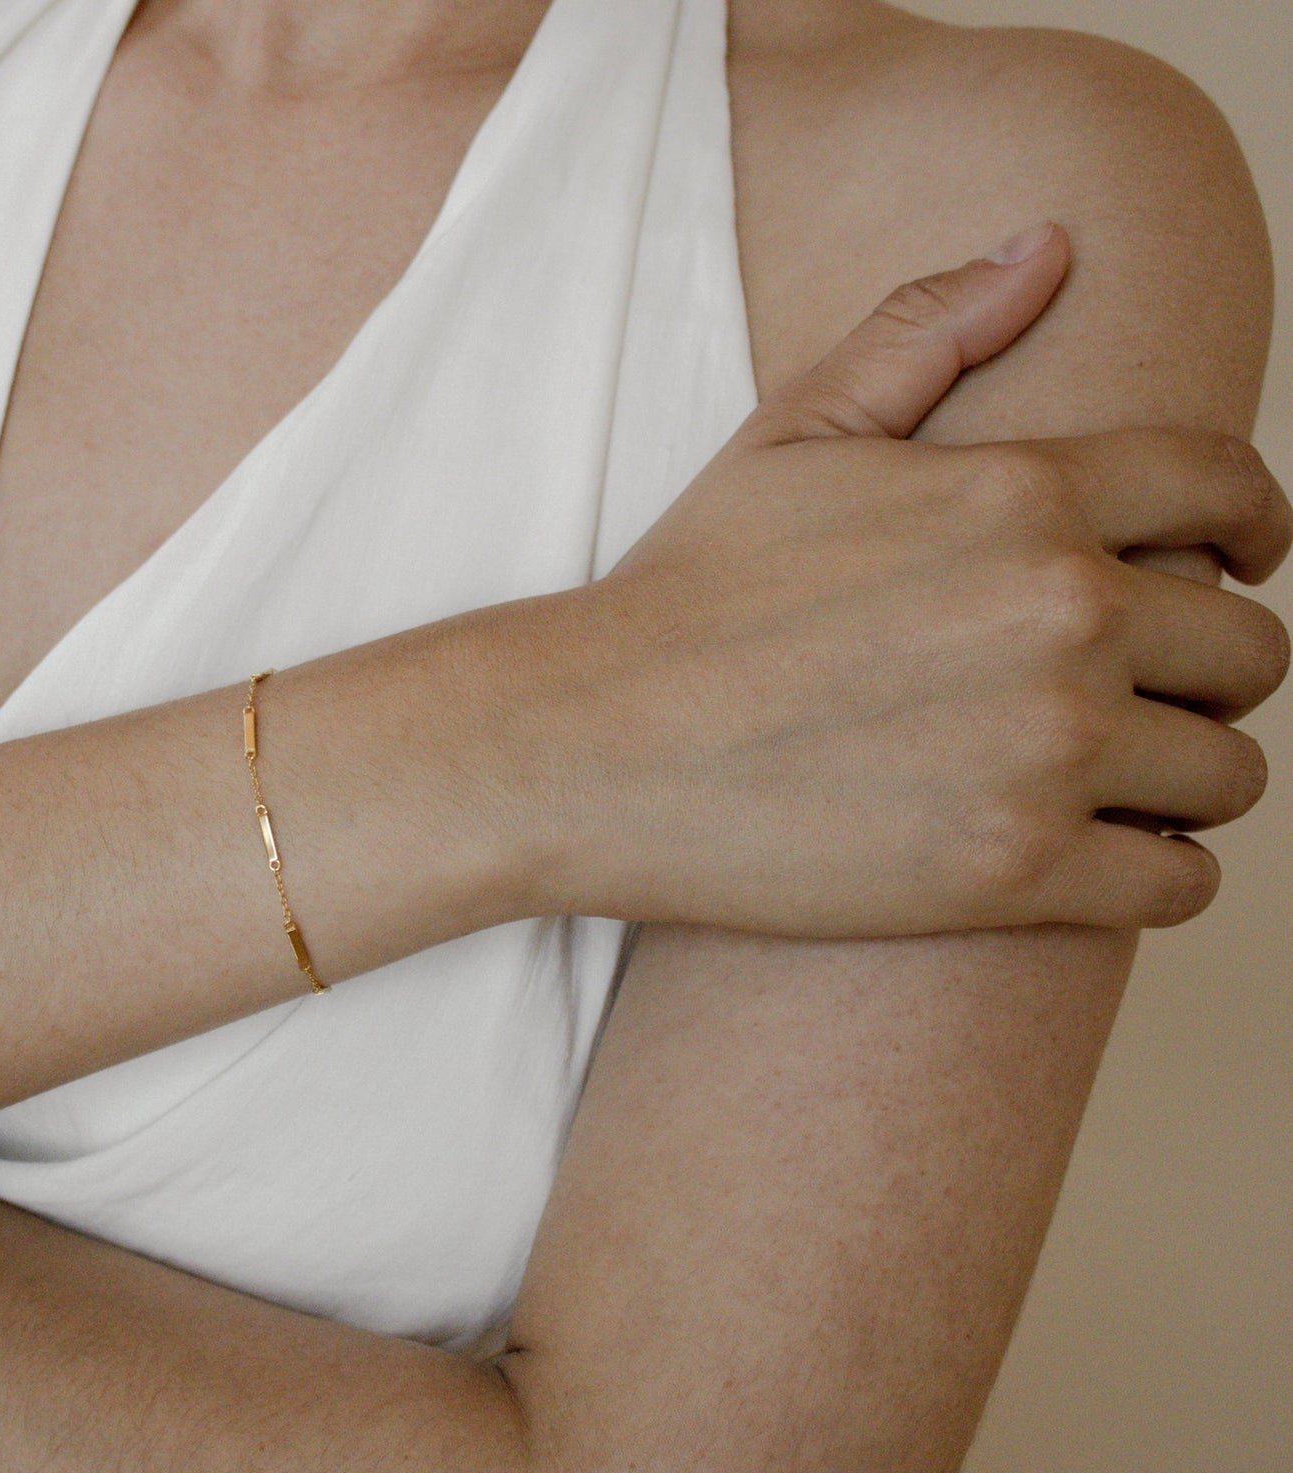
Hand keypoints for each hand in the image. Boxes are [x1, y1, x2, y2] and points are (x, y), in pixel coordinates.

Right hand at [536, 225, 1290, 935]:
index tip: (1243, 562)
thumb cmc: (688, 594)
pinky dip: (1163, 871)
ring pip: (1226, 773)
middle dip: (1210, 669)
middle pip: (1248, 649)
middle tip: (1147, 694)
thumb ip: (928, 328)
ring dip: (1190, 776)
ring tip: (1123, 782)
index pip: (1229, 492)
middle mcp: (1063, 615)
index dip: (1256, 527)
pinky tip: (1107, 855)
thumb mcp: (794, 433)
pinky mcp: (1014, 872)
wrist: (593, 746)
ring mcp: (1045, 752)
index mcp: (1024, 494)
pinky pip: (1179, 881)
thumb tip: (1050, 243)